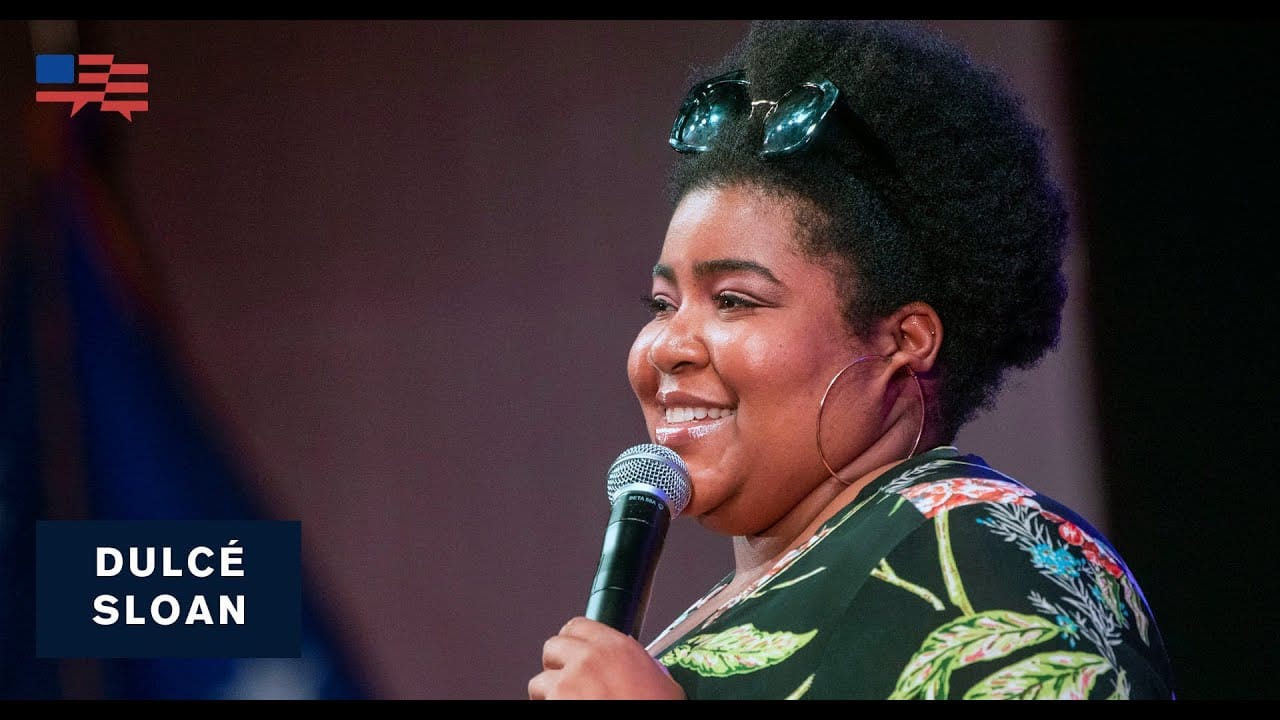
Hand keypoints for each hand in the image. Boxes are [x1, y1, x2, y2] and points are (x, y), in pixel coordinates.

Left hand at [528, 616, 686, 699]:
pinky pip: (540, 703)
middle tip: (568, 685)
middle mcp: (590, 659)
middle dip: (556, 667)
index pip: (578, 626)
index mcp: (619, 648)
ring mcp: (568, 683)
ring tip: (567, 705)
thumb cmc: (657, 709)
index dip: (572, 642)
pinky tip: (565, 712)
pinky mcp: (555, 703)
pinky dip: (548, 708)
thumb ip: (645, 669)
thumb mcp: (665, 687)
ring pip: (539, 682)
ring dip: (549, 695)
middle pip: (552, 647)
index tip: (574, 654)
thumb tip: (646, 675)